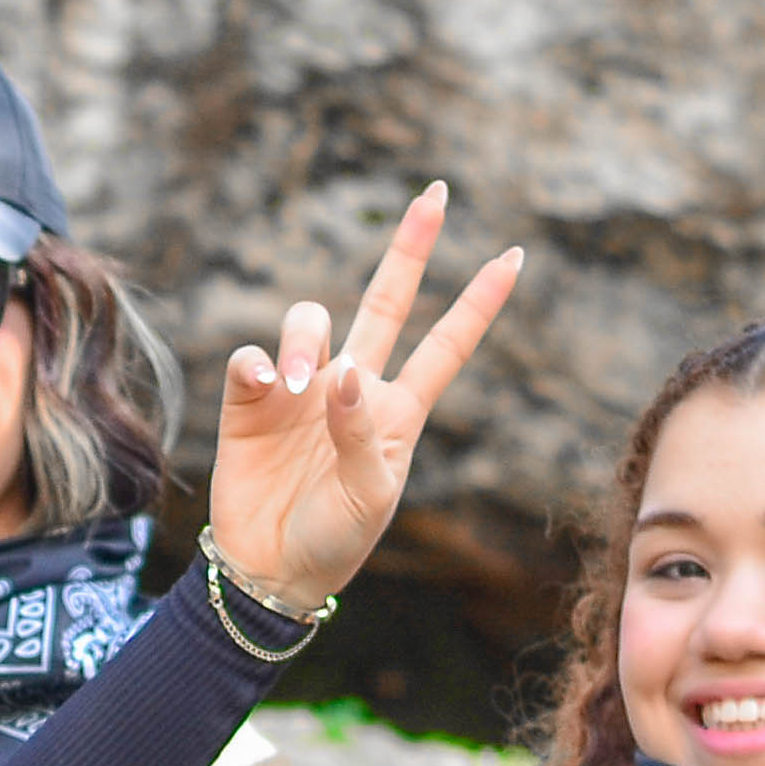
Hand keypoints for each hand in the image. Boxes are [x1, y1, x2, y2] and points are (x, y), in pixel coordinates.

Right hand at [201, 185, 523, 614]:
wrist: (270, 571)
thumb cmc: (334, 540)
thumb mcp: (369, 495)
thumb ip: (362, 432)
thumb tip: (345, 371)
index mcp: (397, 411)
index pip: (446, 345)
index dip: (479, 303)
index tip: (514, 257)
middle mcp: (352, 387)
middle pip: (386, 301)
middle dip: (411, 249)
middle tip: (435, 194)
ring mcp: (300, 389)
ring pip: (311, 321)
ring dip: (304, 340)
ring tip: (295, 385)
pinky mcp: (250, 402)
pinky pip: (251, 357)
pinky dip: (257, 362)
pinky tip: (264, 385)